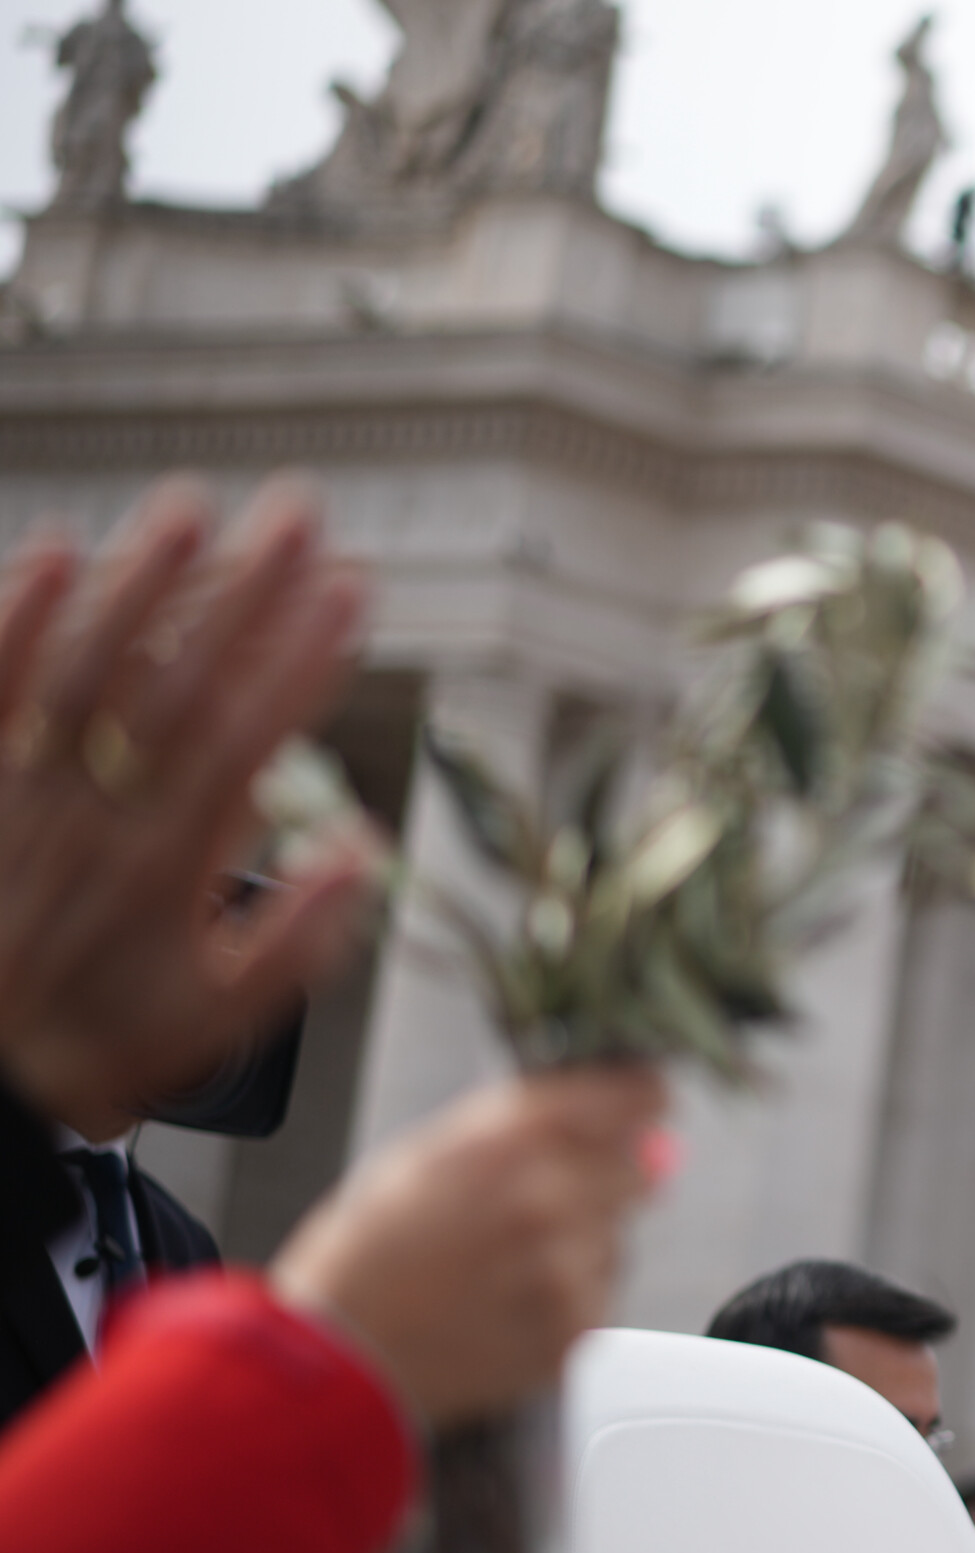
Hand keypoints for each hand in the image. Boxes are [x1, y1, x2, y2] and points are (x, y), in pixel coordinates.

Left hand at [0, 479, 377, 1129]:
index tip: (354, 591)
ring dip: (142, 581)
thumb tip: (362, 850)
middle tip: (300, 514)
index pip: (251, 738)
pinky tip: (53, 550)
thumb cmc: (90, 1047)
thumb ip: (296, 941)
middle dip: (247, 590)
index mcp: (170, 867)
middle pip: (181, 680)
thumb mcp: (216, 1024)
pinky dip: (16, 618)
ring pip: (88, 668)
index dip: (306, 657)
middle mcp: (99, 815)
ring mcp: (25, 792)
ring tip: (193, 505)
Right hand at [271, 1066, 667, 1425]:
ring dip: (580, 1241)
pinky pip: (602, 1291)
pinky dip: (568, 1296)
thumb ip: (531, 1119)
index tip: (638, 1105)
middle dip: (597, 1179)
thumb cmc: (368, 1253)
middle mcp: (546, 1199)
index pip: (634, 1095)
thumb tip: (622, 1110)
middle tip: (530, 1207)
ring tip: (502, 1264)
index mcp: (508, 1141)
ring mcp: (563, 1270)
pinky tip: (507, 1301)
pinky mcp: (573, 1330)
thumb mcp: (431, 1150)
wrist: (337, 1360)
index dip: (638, 1100)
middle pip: (635, 1167)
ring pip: (617, 1233)